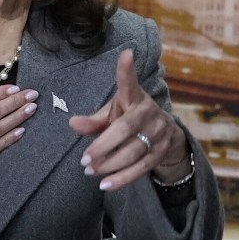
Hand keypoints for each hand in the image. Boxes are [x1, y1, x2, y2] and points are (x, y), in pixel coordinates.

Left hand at [69, 49, 188, 190]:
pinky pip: (142, 168)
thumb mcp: (112, 115)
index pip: (129, 82)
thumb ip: (93, 121)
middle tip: (84, 160)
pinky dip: (123, 178)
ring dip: (110, 164)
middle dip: (103, 145)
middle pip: (125, 128)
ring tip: (90, 171)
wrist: (166, 134)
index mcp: (134, 97)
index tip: (126, 54)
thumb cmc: (130, 119)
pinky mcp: (162, 151)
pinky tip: (106, 185)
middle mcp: (148, 111)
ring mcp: (158, 132)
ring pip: (134, 151)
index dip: (127, 69)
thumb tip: (72, 124)